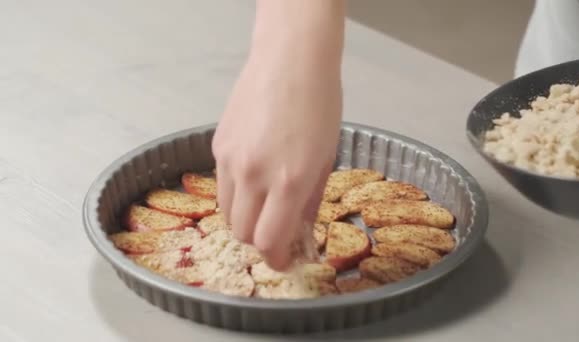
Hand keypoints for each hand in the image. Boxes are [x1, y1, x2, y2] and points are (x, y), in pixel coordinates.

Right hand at [213, 51, 341, 269]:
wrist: (291, 60)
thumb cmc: (320, 104)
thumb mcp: (326, 157)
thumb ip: (309, 200)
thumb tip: (299, 229)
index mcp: (288, 181)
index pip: (268, 240)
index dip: (275, 259)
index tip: (283, 260)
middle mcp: (254, 175)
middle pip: (242, 233)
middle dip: (259, 241)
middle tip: (275, 233)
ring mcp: (230, 160)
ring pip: (226, 212)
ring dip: (244, 219)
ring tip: (263, 205)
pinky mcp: (217, 145)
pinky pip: (221, 184)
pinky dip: (235, 192)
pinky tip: (253, 174)